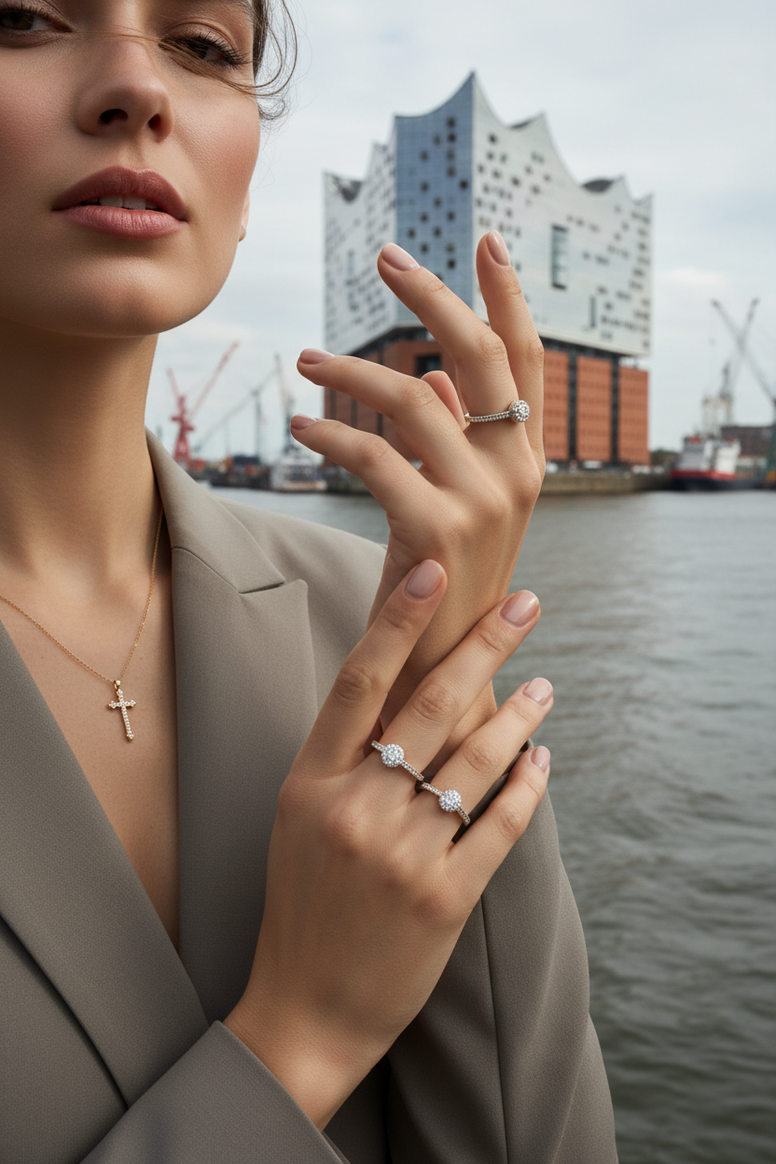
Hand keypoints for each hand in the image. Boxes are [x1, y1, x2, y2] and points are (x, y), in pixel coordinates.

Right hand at [224, 562, 551, 1128]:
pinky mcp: (444, 899)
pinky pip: (499, 825)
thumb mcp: (300, 819)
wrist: (304, 1010)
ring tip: (545, 684)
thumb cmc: (302, 904)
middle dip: (484, 646)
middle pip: (430, 705)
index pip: (359, 682)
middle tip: (525, 604)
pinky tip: (542, 760)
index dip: (399, 621)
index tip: (435, 571)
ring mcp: (402, 855)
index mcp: (310, 783)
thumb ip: (341, 758)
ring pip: (477, 760)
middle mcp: (355, 809)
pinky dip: (527, 786)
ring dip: (519, 714)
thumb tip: (398, 687)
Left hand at [293, 232, 544, 748]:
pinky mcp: (437, 527)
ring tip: (306, 361)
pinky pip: (375, 454)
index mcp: (525, 459)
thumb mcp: (460, 505)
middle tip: (384, 258)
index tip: (484, 239)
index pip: (529, 360)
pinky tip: (300, 430)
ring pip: (412, 397)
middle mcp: (516, 471)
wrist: (444, 671)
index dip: (508, 296)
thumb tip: (426, 378)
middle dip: (433, 296)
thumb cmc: (445, 582)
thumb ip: (451, 439)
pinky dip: (331, 434)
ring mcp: (484, 499)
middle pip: (481, 356)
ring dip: (350, 370)